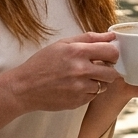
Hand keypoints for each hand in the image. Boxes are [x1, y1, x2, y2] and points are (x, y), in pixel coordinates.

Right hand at [6, 32, 121, 112]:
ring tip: (83, 77)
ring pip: (104, 86)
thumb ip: (89, 38)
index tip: (107, 55)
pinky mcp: (78, 101)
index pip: (111, 52)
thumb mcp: (62, 44)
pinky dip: (89, 91)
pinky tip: (75, 87)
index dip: (112, 53)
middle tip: (98, 67)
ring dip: (98, 81)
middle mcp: (81, 70)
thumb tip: (111, 36)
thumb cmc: (42, 63)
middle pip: (112, 72)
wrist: (25, 87)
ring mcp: (80, 88)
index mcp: (77, 52)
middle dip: (108, 70)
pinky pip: (94, 96)